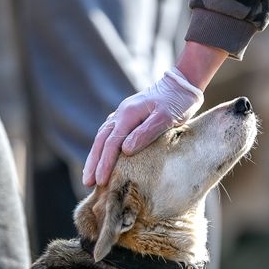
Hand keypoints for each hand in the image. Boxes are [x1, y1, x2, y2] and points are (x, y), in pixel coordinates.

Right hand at [82, 68, 203, 186]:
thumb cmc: (177, 102)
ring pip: (102, 137)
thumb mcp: (165, 118)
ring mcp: (122, 114)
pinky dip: (102, 148)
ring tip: (89, 176)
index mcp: (128, 114)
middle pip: (101, 141)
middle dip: (93, 163)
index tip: (101, 181)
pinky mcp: (127, 117)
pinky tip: (100, 158)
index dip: (105, 164)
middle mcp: (120, 113)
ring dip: (94, 157)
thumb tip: (125, 150)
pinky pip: (109, 134)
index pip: (112, 143)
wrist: (181, 85)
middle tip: (87, 183)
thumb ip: (145, 133)